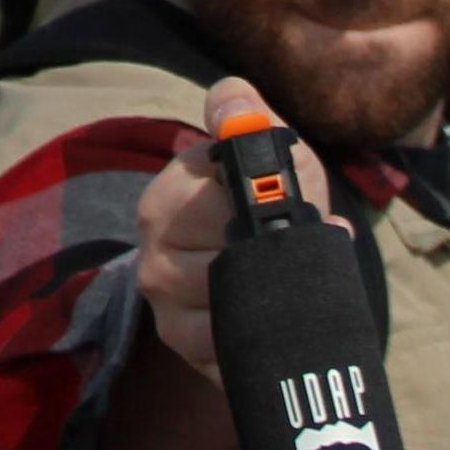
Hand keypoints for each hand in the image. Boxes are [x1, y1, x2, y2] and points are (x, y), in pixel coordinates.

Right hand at [129, 75, 331, 388]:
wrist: (277, 262)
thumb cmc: (273, 201)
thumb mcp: (276, 154)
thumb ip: (252, 120)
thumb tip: (229, 99)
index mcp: (168, 196)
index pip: (205, 206)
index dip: (256, 210)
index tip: (290, 208)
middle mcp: (152, 249)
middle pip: (217, 266)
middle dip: (268, 260)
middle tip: (297, 251)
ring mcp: (162, 301)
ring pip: (221, 309)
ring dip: (268, 300)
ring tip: (290, 285)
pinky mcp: (181, 343)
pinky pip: (220, 350)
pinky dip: (255, 338)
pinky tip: (272, 321)